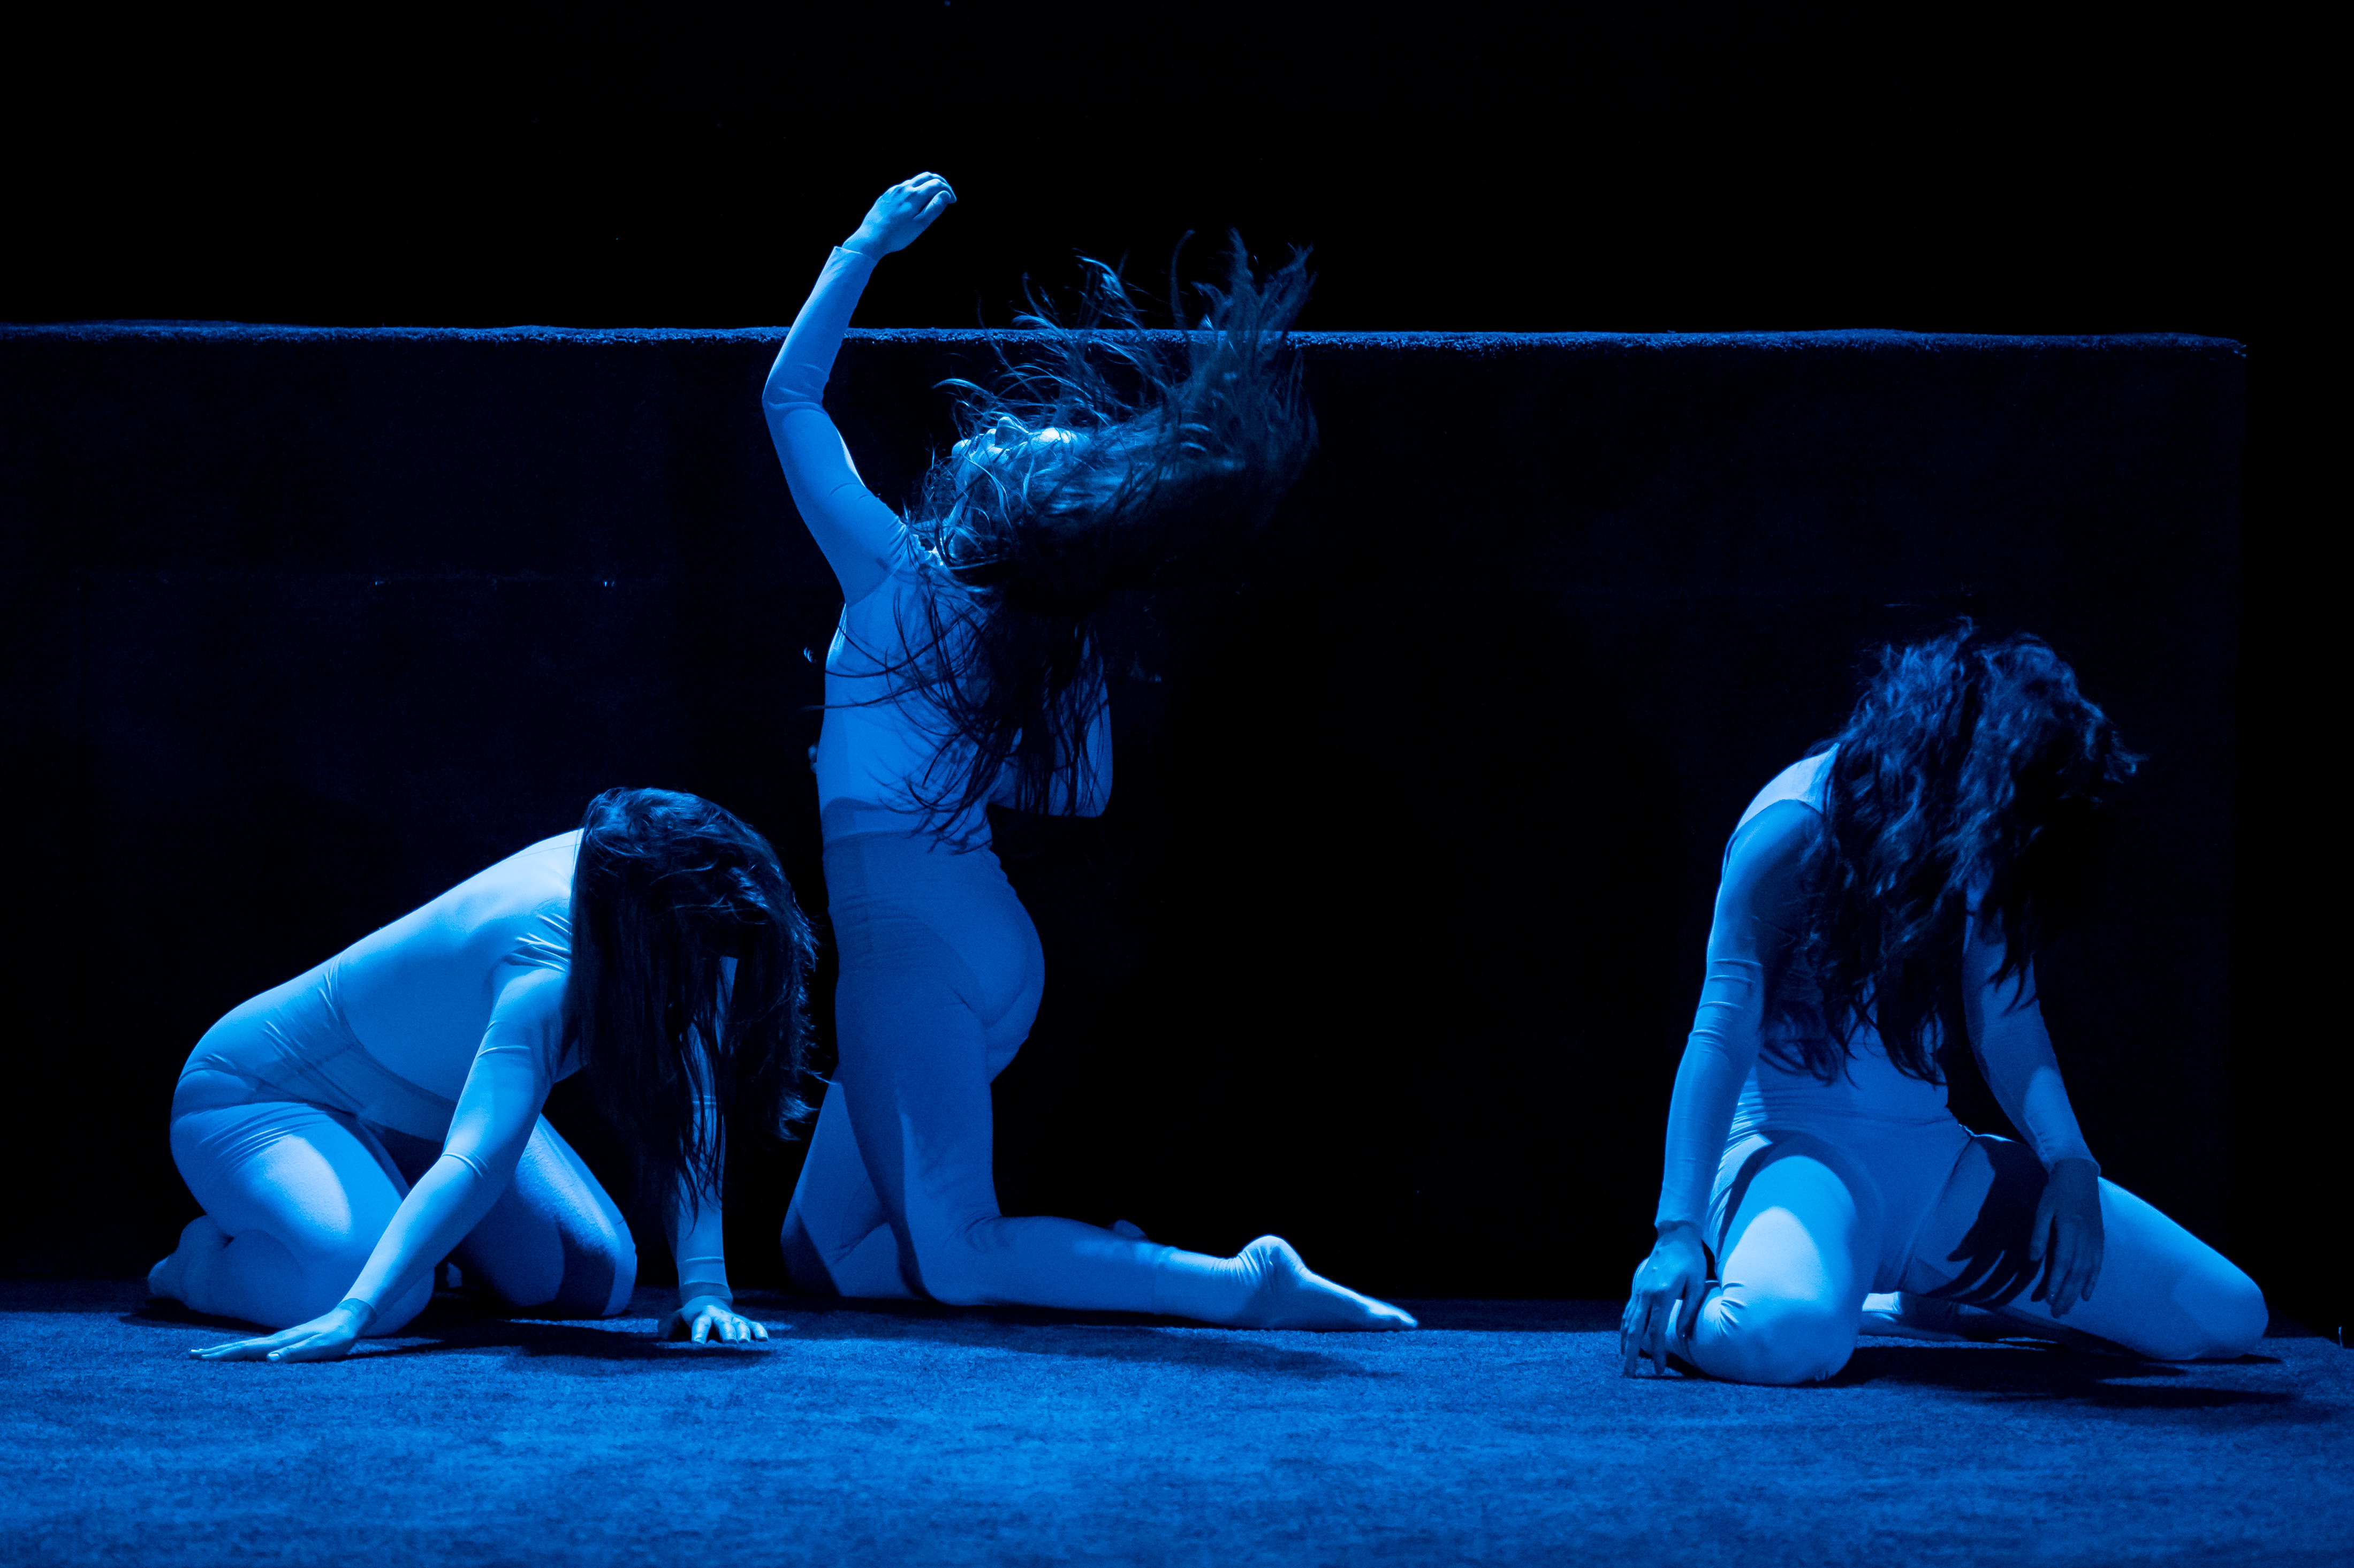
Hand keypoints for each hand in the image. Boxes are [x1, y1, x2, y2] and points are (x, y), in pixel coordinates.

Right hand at [190, 1298, 371, 1362]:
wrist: (349, 1319)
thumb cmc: (336, 1337)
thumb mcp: (320, 1348)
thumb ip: (296, 1353)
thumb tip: (270, 1360)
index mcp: (280, 1343)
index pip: (246, 1350)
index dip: (223, 1355)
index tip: (201, 1359)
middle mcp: (276, 1340)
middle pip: (241, 1347)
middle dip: (216, 1353)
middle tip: (191, 1357)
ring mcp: (280, 1340)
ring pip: (248, 1347)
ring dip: (226, 1352)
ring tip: (207, 1355)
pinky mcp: (286, 1342)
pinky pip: (258, 1348)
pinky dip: (243, 1352)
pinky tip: (239, 1355)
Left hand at [664, 1295, 768, 1344]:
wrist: (709, 1300)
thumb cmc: (691, 1315)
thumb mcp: (678, 1316)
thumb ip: (670, 1325)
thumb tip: (664, 1336)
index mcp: (702, 1315)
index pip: (700, 1324)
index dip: (699, 1333)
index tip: (697, 1344)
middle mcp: (720, 1316)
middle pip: (723, 1324)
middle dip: (727, 1333)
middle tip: (730, 1343)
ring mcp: (733, 1318)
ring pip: (740, 1324)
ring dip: (744, 1333)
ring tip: (746, 1343)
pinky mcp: (744, 1322)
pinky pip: (754, 1325)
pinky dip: (759, 1331)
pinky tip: (764, 1339)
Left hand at [846, 172, 955, 256]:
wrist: (871, 237)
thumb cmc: (897, 235)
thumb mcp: (920, 225)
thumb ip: (934, 208)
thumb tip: (944, 195)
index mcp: (914, 195)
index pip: (937, 184)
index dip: (948, 191)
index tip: (952, 201)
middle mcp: (904, 188)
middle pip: (926, 176)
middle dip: (940, 182)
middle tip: (946, 193)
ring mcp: (894, 190)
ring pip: (915, 181)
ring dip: (927, 186)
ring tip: (931, 199)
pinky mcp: (886, 195)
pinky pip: (904, 187)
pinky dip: (914, 190)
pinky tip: (914, 203)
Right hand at [1622, 1223, 1709, 1375]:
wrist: (1674, 1236)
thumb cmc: (1690, 1260)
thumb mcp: (1697, 1284)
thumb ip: (1690, 1310)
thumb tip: (1682, 1336)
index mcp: (1662, 1294)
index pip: (1655, 1331)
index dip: (1657, 1352)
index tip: (1660, 1370)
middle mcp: (1646, 1294)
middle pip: (1635, 1330)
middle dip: (1632, 1355)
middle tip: (1629, 1375)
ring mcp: (1639, 1290)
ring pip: (1628, 1321)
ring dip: (1626, 1343)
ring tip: (1625, 1361)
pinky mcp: (1637, 1287)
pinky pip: (1628, 1311)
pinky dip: (1625, 1327)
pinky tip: (1625, 1338)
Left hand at [2029, 1156, 2104, 1315]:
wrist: (2079, 1175)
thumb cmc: (2056, 1191)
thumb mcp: (2042, 1209)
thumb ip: (2039, 1234)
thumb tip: (2034, 1259)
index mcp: (2070, 1230)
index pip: (2062, 1262)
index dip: (2056, 1282)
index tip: (2049, 1299)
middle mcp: (2085, 1238)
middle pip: (2076, 1273)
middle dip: (2066, 1294)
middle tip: (2057, 1313)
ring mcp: (2095, 1240)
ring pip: (2087, 1272)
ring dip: (2077, 1292)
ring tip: (2067, 1308)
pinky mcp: (2099, 1239)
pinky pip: (2097, 1265)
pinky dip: (2092, 1281)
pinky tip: (2086, 1294)